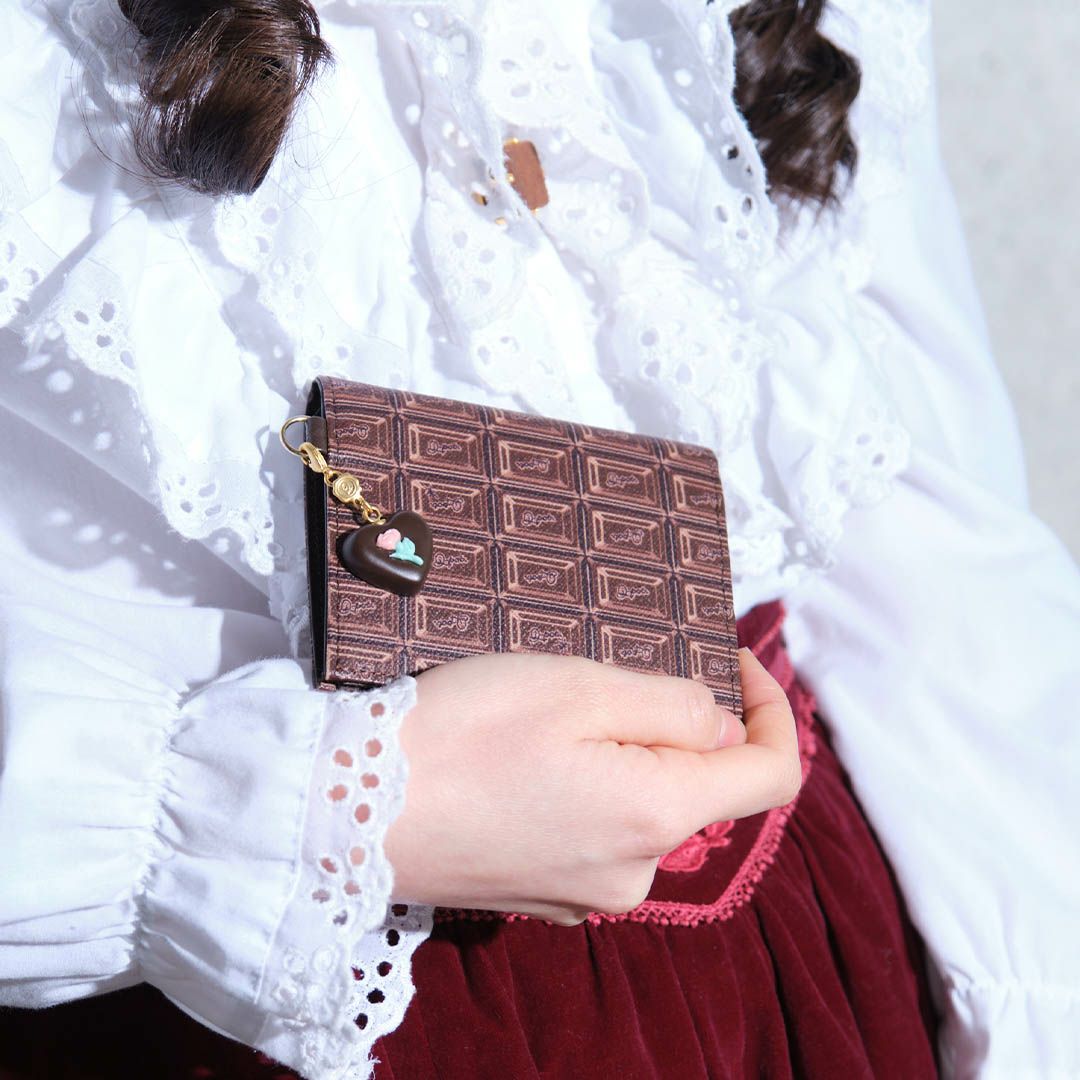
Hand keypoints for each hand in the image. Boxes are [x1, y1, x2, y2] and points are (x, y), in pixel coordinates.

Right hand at [383, 647, 800, 924]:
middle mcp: (633, 874)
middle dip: (674, 723)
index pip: (772, 775)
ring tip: (551, 714)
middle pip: (698, 787)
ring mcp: (585, 894)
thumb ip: (673, 705)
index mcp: (656, 817)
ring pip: (642, 806)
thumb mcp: (579, 687)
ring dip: (624, 753)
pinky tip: (526, 759)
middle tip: (607, 672)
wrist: (344, 809)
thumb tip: (723, 724)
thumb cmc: (462, 734)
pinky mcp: (541, 895)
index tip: (734, 656)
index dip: (773, 707)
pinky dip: (589, 786)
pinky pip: (596, 832)